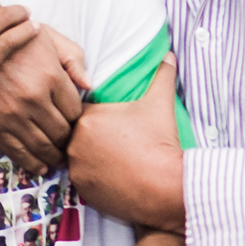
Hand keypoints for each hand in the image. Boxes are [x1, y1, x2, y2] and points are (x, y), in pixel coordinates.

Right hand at [0, 25, 87, 175]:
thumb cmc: (12, 38)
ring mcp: (14, 116)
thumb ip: (73, 57)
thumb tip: (89, 86)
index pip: (75, 111)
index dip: (77, 118)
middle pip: (62, 132)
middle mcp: (35, 99)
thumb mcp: (47, 36)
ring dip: (55, 156)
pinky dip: (34, 164)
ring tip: (59, 158)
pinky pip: (19, 152)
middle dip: (68, 140)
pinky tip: (42, 166)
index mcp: (51, 76)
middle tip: (68, 142)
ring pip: (44, 147)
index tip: (74, 121)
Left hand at [65, 61, 185, 231]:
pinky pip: (82, 179)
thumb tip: (170, 55)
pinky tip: (111, 175)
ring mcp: (76, 169)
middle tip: (114, 140)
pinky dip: (93, 177)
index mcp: (88, 118)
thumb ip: (162, 75)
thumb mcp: (161, 104)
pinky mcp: (82, 190)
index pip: (80, 109)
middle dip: (91, 136)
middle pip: (76, 134)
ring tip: (113, 159)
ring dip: (89, 157)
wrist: (164, 187)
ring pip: (77, 157)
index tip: (110, 120)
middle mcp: (74, 143)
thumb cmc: (159, 143)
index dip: (96, 113)